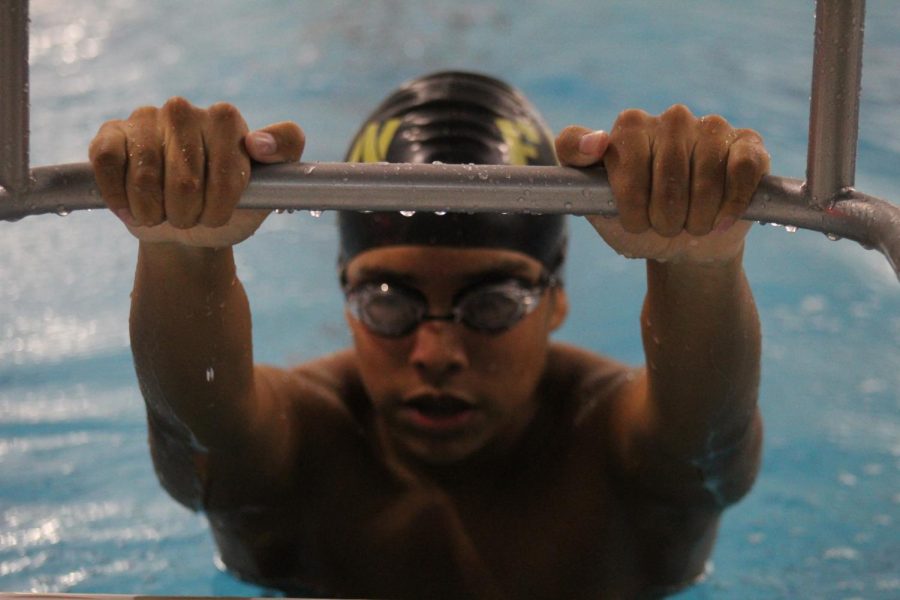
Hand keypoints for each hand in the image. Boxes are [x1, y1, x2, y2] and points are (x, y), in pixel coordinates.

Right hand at [89, 97, 303, 247]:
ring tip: (162, 213)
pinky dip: (120, 197)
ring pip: (145, 179)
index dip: (221, 205)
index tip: (219, 213)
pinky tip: (132, 205)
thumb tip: (257, 143)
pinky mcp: (111, 133)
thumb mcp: (270, 186)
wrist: (185, 228)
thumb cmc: (229, 205)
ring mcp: (145, 118)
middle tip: (190, 216)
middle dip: (188, 214)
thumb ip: (285, 150)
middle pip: (185, 183)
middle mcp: (184, 110)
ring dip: (154, 213)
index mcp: (226, 119)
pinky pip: (108, 164)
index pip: (226, 172)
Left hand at [555, 105, 768, 263]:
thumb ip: (573, 156)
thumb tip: (597, 141)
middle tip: (663, 227)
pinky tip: (721, 219)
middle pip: (667, 176)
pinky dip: (732, 203)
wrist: (683, 244)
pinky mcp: (747, 144)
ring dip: (697, 218)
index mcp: (631, 126)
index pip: (625, 156)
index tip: (633, 219)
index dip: (630, 200)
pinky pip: (743, 169)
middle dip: (664, 218)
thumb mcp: (592, 196)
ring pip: (706, 177)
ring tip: (691, 225)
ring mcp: (711, 127)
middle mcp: (672, 118)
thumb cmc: (636, 218)